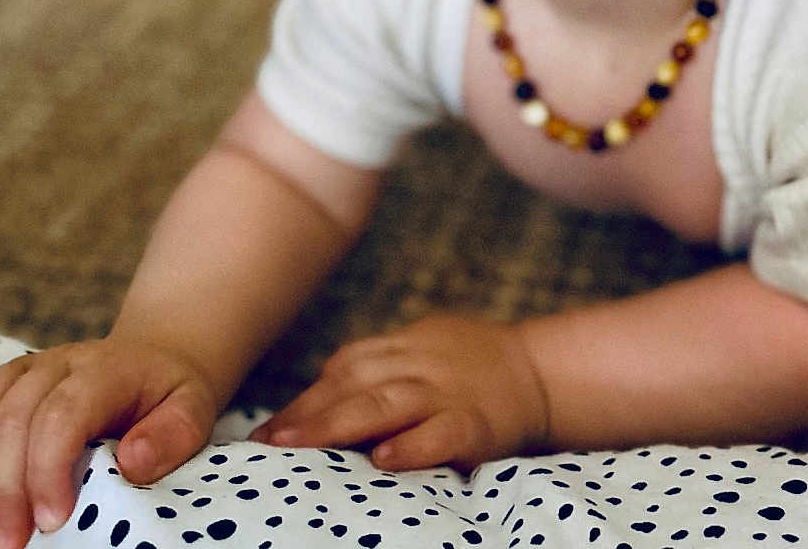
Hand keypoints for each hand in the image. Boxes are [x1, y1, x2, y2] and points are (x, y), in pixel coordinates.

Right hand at [0, 336, 217, 548]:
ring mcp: (29, 371)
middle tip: (6, 544)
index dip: (49, 468)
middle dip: (6, 487)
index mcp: (108, 368)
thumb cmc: (170, 393)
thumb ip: (174, 433)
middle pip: (16, 418)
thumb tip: (133, 462)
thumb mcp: (195, 408)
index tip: (52, 520)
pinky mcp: (9, 385)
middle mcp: (60, 364)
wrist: (156, 357)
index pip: (64, 413)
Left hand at [252, 315, 548, 469]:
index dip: (308, 395)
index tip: (269, 428)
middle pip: (357, 381)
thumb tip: (323, 391)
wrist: (539, 373)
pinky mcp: (474, 423)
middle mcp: (422, 364)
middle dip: (309, 411)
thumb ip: (382, 366)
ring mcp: (448, 392)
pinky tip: (383, 460)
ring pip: (387, 402)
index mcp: (408, 346)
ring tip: (299, 447)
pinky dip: (411, 446)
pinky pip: (440, 433)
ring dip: (338, 424)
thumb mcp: (428, 350)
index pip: (348, 364)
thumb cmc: (474, 367)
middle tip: (268, 440)